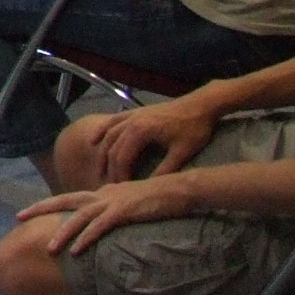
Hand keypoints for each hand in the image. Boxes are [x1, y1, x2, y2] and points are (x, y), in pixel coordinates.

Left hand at [21, 172, 201, 254]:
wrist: (180, 189)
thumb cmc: (159, 199)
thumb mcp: (131, 204)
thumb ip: (115, 212)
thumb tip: (104, 224)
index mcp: (103, 192)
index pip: (70, 198)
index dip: (49, 204)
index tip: (29, 210)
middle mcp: (103, 194)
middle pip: (65, 201)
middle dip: (40, 209)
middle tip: (18, 217)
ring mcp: (112, 202)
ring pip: (79, 218)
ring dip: (63, 234)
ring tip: (49, 249)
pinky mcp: (124, 212)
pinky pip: (100, 227)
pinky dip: (86, 238)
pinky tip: (77, 250)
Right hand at [89, 93, 220, 183]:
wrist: (201, 105)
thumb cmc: (194, 128)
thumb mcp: (182, 153)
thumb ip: (164, 171)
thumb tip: (149, 188)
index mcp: (141, 132)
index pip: (122, 158)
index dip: (120, 175)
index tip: (122, 189)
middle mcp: (130, 122)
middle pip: (112, 148)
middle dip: (110, 168)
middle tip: (112, 185)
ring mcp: (131, 115)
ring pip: (108, 135)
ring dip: (102, 154)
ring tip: (99, 170)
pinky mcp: (135, 112)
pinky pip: (112, 121)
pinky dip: (100, 130)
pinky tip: (93, 140)